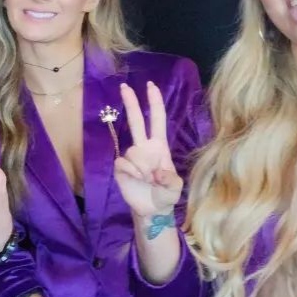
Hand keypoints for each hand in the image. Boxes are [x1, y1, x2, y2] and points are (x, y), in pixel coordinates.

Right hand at [115, 81, 182, 219]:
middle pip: (136, 121)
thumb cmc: (166, 195)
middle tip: (124, 86)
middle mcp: (144, 147)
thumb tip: (157, 172)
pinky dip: (132, 172)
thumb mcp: (175, 188)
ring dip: (142, 166)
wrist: (152, 210)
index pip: (157, 120)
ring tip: (148, 179)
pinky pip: (123, 163)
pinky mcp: (121, 168)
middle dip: (131, 103)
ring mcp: (131, 157)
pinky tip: (137, 180)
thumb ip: (170, 179)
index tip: (151, 86)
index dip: (154, 103)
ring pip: (132, 151)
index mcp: (159, 146)